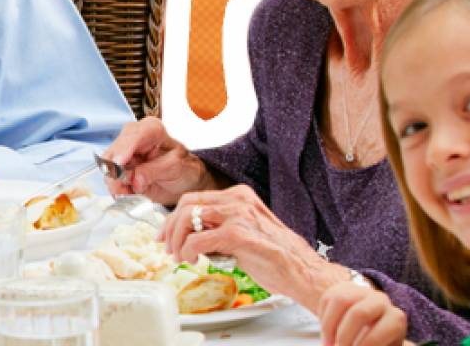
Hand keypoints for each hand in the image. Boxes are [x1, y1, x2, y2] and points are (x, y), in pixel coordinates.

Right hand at [102, 116, 213, 203]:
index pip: (133, 135)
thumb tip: (135, 179)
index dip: (124, 148)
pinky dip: (118, 189)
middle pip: (114, 151)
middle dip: (117, 171)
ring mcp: (124, 153)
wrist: (185, 180)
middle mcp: (133, 137)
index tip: (119, 162)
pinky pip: (110, 178)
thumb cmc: (184, 168)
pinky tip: (130, 193)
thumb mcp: (176, 168)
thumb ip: (154, 171)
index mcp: (152, 129)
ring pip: (108, 167)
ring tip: (133, 192)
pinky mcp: (119, 168)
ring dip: (116, 183)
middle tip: (127, 187)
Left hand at [159, 185, 345, 311]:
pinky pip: (197, 239)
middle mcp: (238, 200)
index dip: (175, 217)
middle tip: (166, 246)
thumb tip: (193, 235)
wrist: (303, 272)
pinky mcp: (238, 235)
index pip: (196, 198)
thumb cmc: (276, 257)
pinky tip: (192, 260)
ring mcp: (238, 215)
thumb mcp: (245, 232)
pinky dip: (188, 251)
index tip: (166, 234)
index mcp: (239, 196)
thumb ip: (221, 227)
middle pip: (187, 204)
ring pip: (188, 218)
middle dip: (170, 227)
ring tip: (179, 257)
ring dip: (177, 240)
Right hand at [318, 282, 408, 345]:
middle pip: (358, 313)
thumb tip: (355, 345)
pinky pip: (327, 299)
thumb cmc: (378, 344)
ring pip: (340, 300)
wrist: (371, 326)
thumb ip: (372, 345)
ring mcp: (361, 291)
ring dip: (329, 327)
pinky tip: (327, 335)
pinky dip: (323, 320)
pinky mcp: (342, 288)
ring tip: (328, 345)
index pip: (376, 334)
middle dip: (343, 337)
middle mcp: (381, 300)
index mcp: (395, 319)